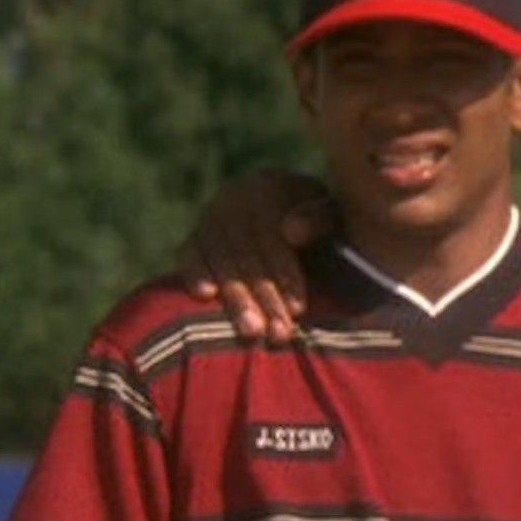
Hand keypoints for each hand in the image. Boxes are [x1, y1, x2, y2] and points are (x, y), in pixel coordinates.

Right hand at [173, 170, 333, 343]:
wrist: (298, 225)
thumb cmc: (322, 227)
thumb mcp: (331, 218)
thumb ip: (317, 219)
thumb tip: (291, 232)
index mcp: (269, 186)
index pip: (272, 235)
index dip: (284, 273)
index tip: (299, 309)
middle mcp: (234, 196)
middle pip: (245, 252)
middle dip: (263, 297)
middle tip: (278, 334)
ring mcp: (211, 215)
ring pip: (220, 259)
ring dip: (235, 299)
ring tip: (252, 332)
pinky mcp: (195, 237)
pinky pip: (189, 253)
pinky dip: (195, 273)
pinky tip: (205, 297)